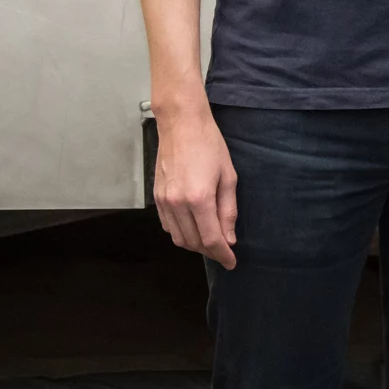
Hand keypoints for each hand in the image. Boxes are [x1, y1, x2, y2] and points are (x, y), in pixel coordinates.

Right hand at [153, 103, 238, 269]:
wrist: (182, 125)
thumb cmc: (209, 145)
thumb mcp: (228, 176)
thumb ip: (228, 210)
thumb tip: (229, 238)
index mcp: (199, 198)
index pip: (211, 239)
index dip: (223, 255)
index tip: (232, 262)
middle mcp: (178, 204)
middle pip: (193, 243)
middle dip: (211, 251)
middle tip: (224, 251)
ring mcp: (164, 202)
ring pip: (178, 238)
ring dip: (195, 245)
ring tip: (210, 241)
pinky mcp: (157, 198)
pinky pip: (167, 226)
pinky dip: (180, 233)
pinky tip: (193, 228)